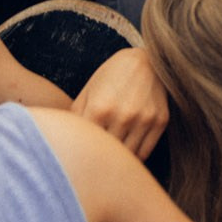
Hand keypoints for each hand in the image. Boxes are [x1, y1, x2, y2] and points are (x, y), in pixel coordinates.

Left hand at [72, 46, 168, 160]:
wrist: (148, 57)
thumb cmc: (111, 75)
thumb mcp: (88, 92)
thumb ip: (74, 119)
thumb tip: (61, 143)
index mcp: (99, 108)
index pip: (85, 145)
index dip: (79, 154)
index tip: (76, 158)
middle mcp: (123, 115)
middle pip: (105, 154)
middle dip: (97, 159)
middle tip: (91, 163)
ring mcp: (144, 119)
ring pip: (125, 157)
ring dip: (116, 160)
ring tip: (108, 160)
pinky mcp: (160, 121)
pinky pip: (144, 153)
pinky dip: (134, 158)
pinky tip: (126, 154)